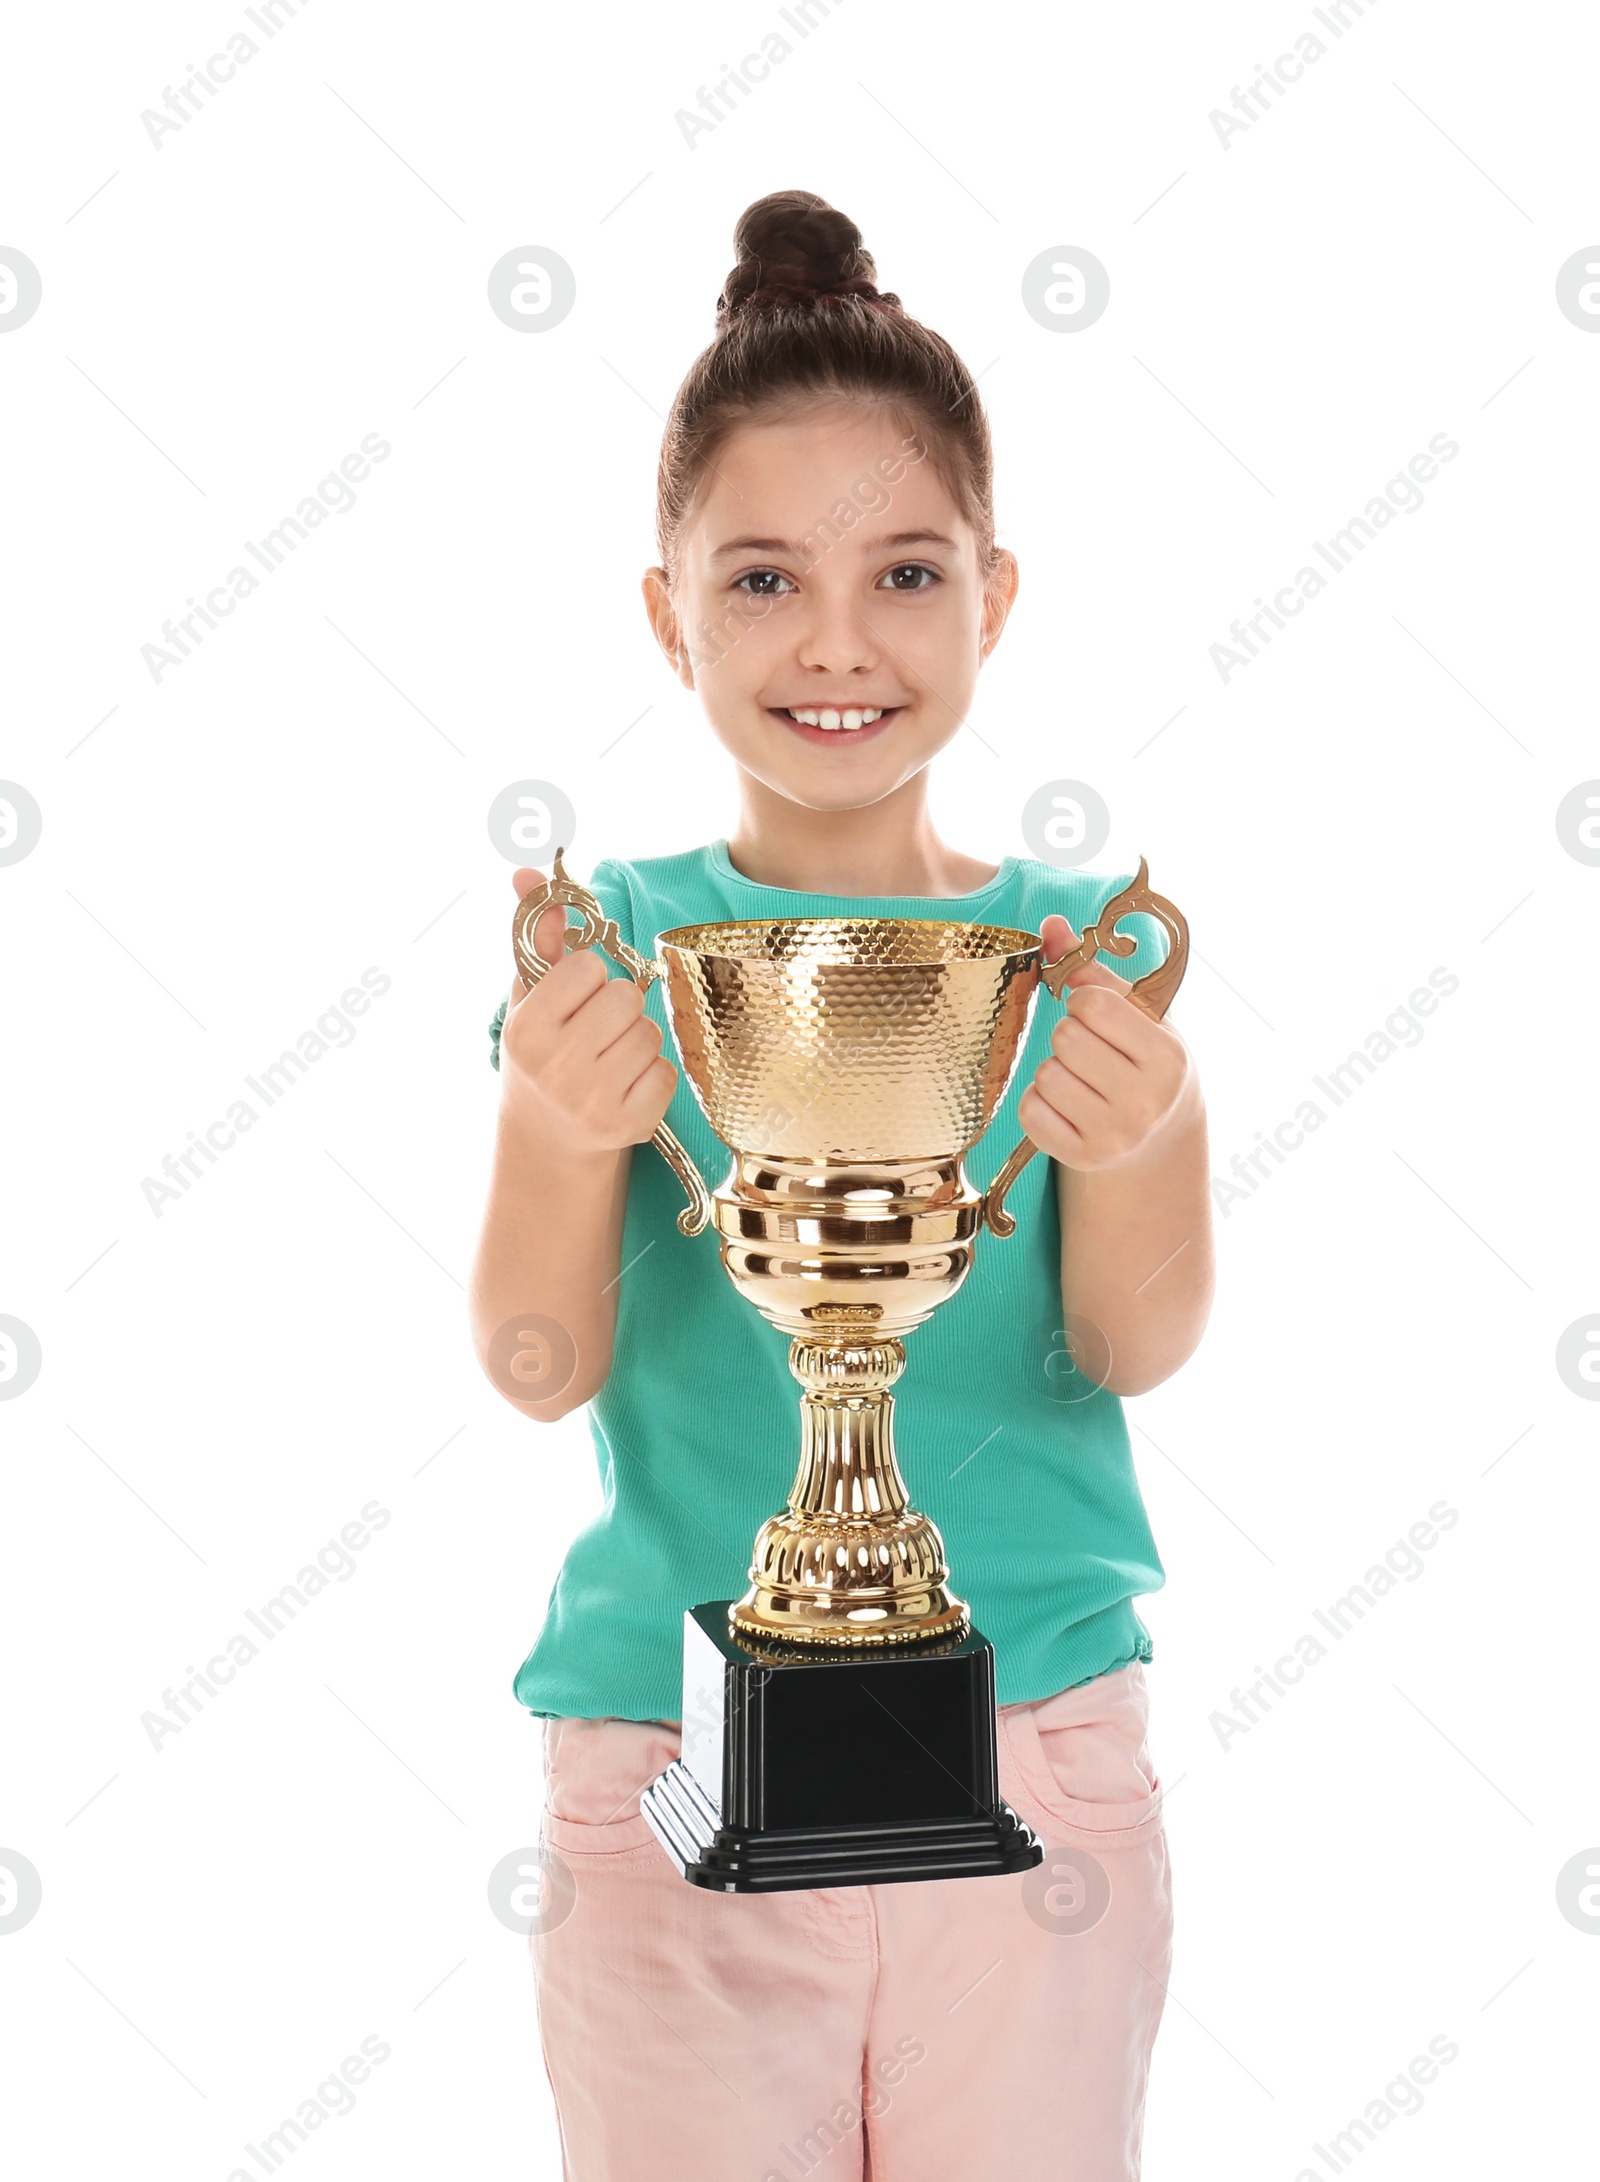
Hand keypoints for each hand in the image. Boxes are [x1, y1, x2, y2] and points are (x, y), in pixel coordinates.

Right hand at [497, 867, 676, 1151]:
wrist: (546, 1137)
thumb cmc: (542, 1052)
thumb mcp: (530, 999)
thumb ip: (539, 936)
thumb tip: (528, 872)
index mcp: (527, 1028)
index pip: (589, 967)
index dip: (589, 979)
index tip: (575, 1001)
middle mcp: (555, 1066)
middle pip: (626, 997)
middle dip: (618, 1008)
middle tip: (596, 1031)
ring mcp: (592, 1100)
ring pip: (650, 1033)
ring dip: (637, 1040)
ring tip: (609, 1059)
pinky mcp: (628, 1125)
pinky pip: (667, 1072)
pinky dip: (653, 1075)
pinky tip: (625, 1085)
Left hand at [1017, 913, 1192, 1172]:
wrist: (1160, 1135)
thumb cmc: (1143, 1059)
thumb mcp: (1134, 1012)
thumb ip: (1091, 966)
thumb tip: (1049, 924)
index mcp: (1167, 1058)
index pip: (1092, 1004)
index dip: (1086, 1003)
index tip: (1100, 1018)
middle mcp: (1145, 1103)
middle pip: (1065, 1038)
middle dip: (1069, 1035)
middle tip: (1091, 1050)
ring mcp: (1114, 1137)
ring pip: (1045, 1075)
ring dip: (1054, 1069)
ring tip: (1081, 1078)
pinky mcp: (1083, 1158)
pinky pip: (1030, 1111)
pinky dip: (1039, 1102)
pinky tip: (1066, 1103)